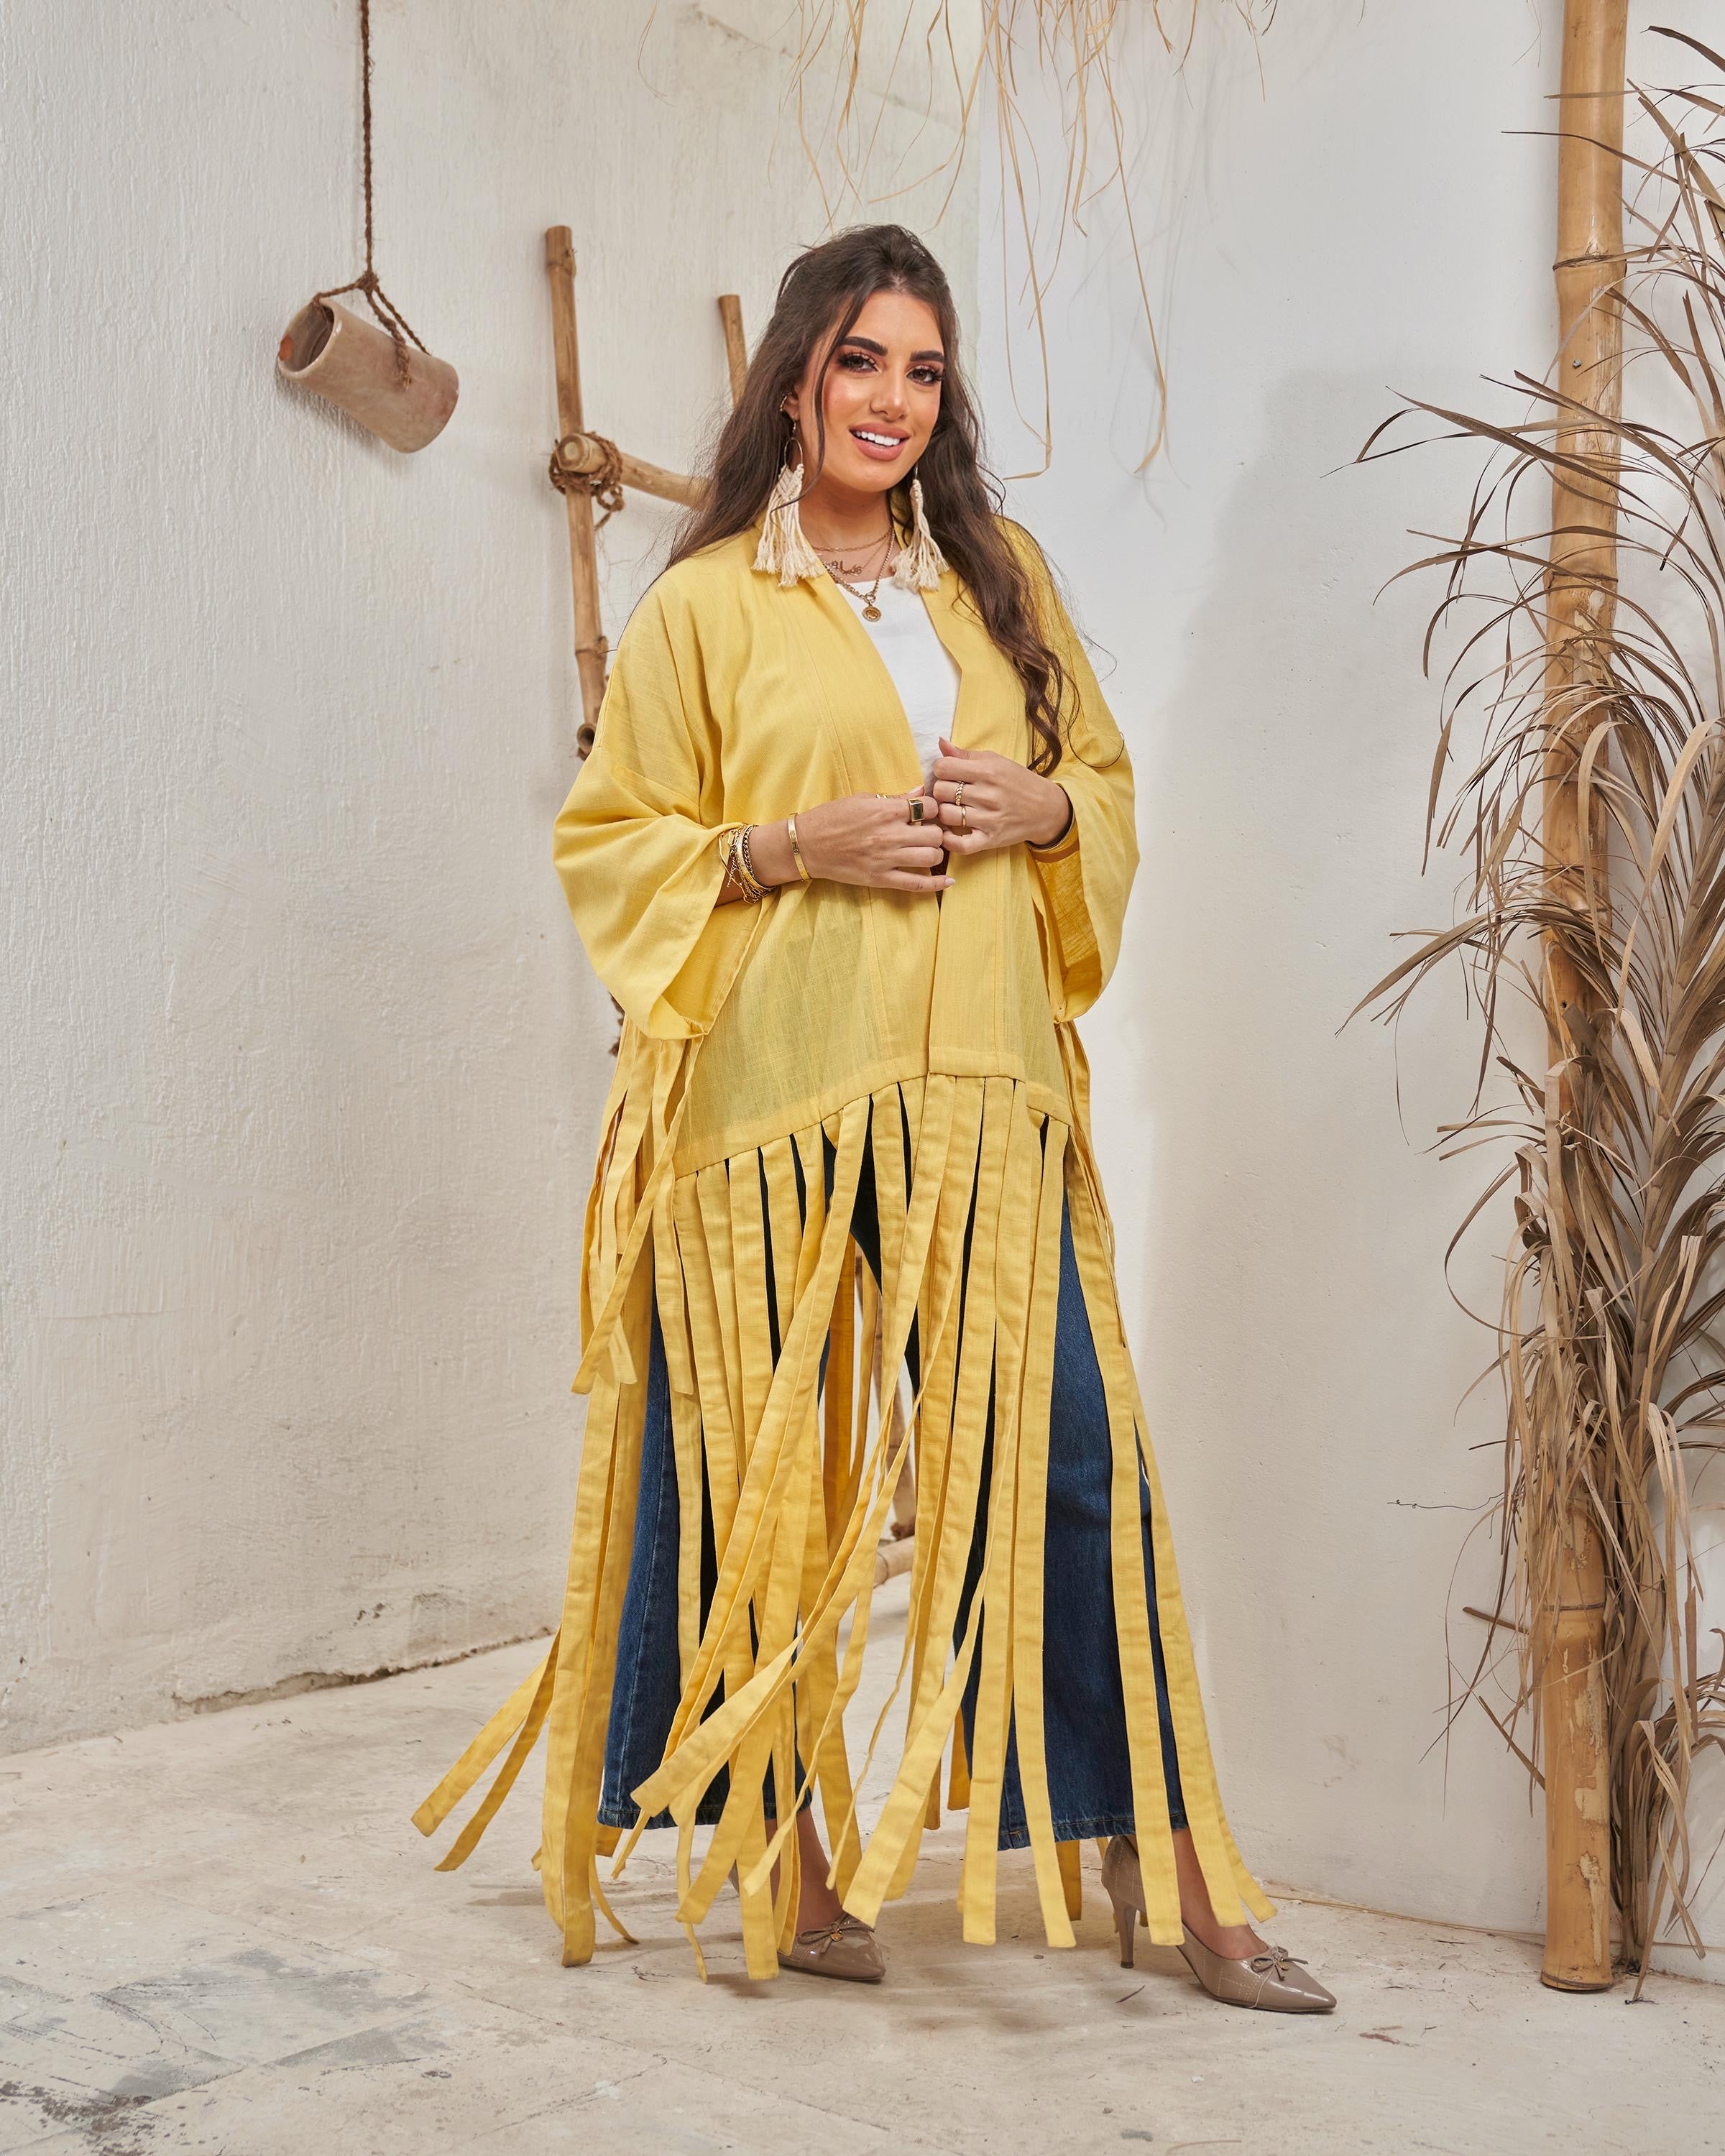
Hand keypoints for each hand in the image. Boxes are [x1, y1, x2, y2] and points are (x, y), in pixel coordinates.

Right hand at [791, 791, 953, 893]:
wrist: (806, 845)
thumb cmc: (832, 817)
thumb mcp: (863, 798)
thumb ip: (895, 798)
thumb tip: (921, 792)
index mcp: (886, 810)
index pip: (930, 806)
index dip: (935, 808)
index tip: (929, 812)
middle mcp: (890, 835)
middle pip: (935, 833)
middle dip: (937, 832)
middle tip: (929, 832)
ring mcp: (886, 859)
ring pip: (931, 857)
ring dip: (935, 853)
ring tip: (927, 850)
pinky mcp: (880, 879)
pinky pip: (916, 883)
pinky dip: (936, 885)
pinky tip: (948, 883)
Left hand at [928, 740, 1070, 854]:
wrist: (1046, 808)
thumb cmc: (1017, 781)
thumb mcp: (995, 761)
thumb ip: (965, 754)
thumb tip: (940, 743)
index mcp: (988, 771)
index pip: (943, 768)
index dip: (941, 770)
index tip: (948, 774)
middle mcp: (988, 795)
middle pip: (941, 791)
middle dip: (941, 790)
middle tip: (949, 792)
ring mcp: (989, 819)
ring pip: (945, 815)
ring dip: (944, 812)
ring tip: (953, 809)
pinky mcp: (990, 840)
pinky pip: (959, 845)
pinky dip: (948, 840)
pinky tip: (949, 831)